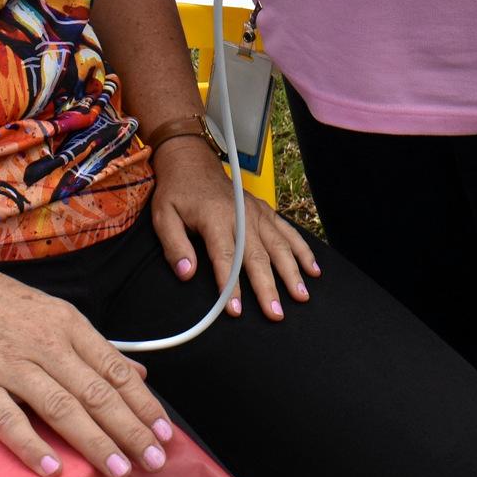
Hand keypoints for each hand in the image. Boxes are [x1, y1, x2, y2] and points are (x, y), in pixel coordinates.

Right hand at [0, 251, 172, 476]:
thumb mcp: (49, 312)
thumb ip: (93, 347)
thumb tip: (138, 373)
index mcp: (66, 324)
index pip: (115, 370)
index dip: (144, 405)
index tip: (167, 433)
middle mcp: (44, 344)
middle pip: (96, 393)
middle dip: (131, 430)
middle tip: (155, 461)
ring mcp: (9, 364)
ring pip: (62, 408)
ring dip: (95, 442)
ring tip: (119, 469)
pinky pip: (9, 420)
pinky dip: (32, 446)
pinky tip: (54, 468)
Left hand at [146, 133, 319, 321]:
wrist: (192, 162)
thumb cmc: (177, 192)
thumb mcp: (163, 216)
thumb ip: (174, 246)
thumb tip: (186, 273)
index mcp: (215, 218)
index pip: (225, 257)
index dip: (230, 286)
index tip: (235, 310)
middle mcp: (241, 216)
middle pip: (258, 256)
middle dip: (268, 288)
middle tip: (276, 314)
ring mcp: (257, 213)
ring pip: (280, 246)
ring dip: (292, 272)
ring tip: (301, 297)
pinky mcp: (265, 211)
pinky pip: (288, 232)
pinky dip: (303, 251)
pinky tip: (313, 270)